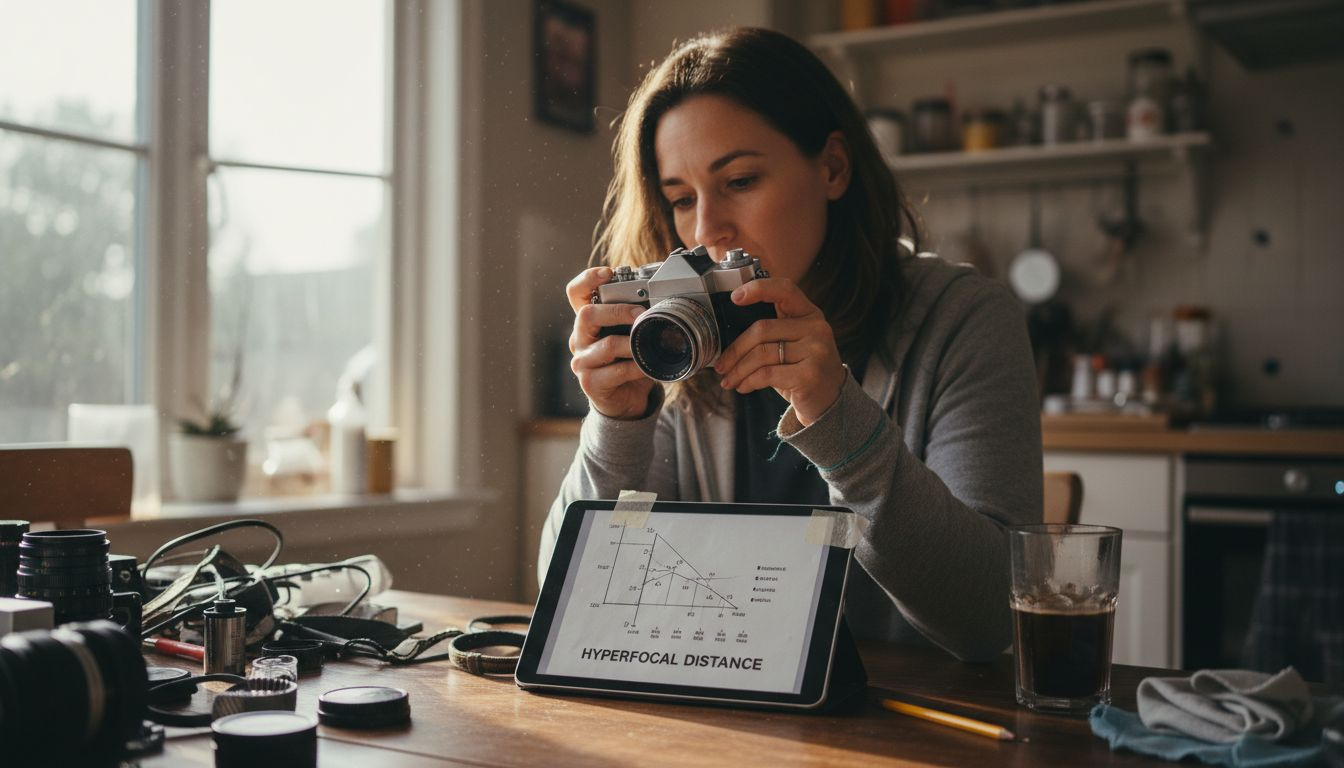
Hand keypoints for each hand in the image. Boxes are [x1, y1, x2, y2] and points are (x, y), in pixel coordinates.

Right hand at [565, 267, 655, 419]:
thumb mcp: (630, 335)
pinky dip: (636, 367)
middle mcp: (579, 338)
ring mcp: (582, 361)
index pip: (575, 293)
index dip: (587, 279)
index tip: (608, 273)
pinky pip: (616, 371)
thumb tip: (662, 297)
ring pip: (606, 345)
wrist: (625, 399)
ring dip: (632, 343)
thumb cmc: (628, 361)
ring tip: (648, 343)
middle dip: (618, 310)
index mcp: (587, 321)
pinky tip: (647, 366)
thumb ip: (636, 317)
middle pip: (587, 314)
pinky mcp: (590, 382)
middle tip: (641, 313)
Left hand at [712, 278, 845, 425]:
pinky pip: (767, 374)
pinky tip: (743, 387)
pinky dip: (749, 381)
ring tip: (729, 380)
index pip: (785, 290)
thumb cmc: (803, 370)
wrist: (830, 402)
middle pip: (762, 329)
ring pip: (761, 354)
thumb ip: (772, 331)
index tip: (735, 297)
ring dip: (739, 370)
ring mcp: (816, 351)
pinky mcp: (809, 375)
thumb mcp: (794, 344)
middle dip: (735, 350)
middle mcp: (816, 329)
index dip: (758, 289)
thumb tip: (727, 335)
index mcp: (810, 314)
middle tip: (721, 365)